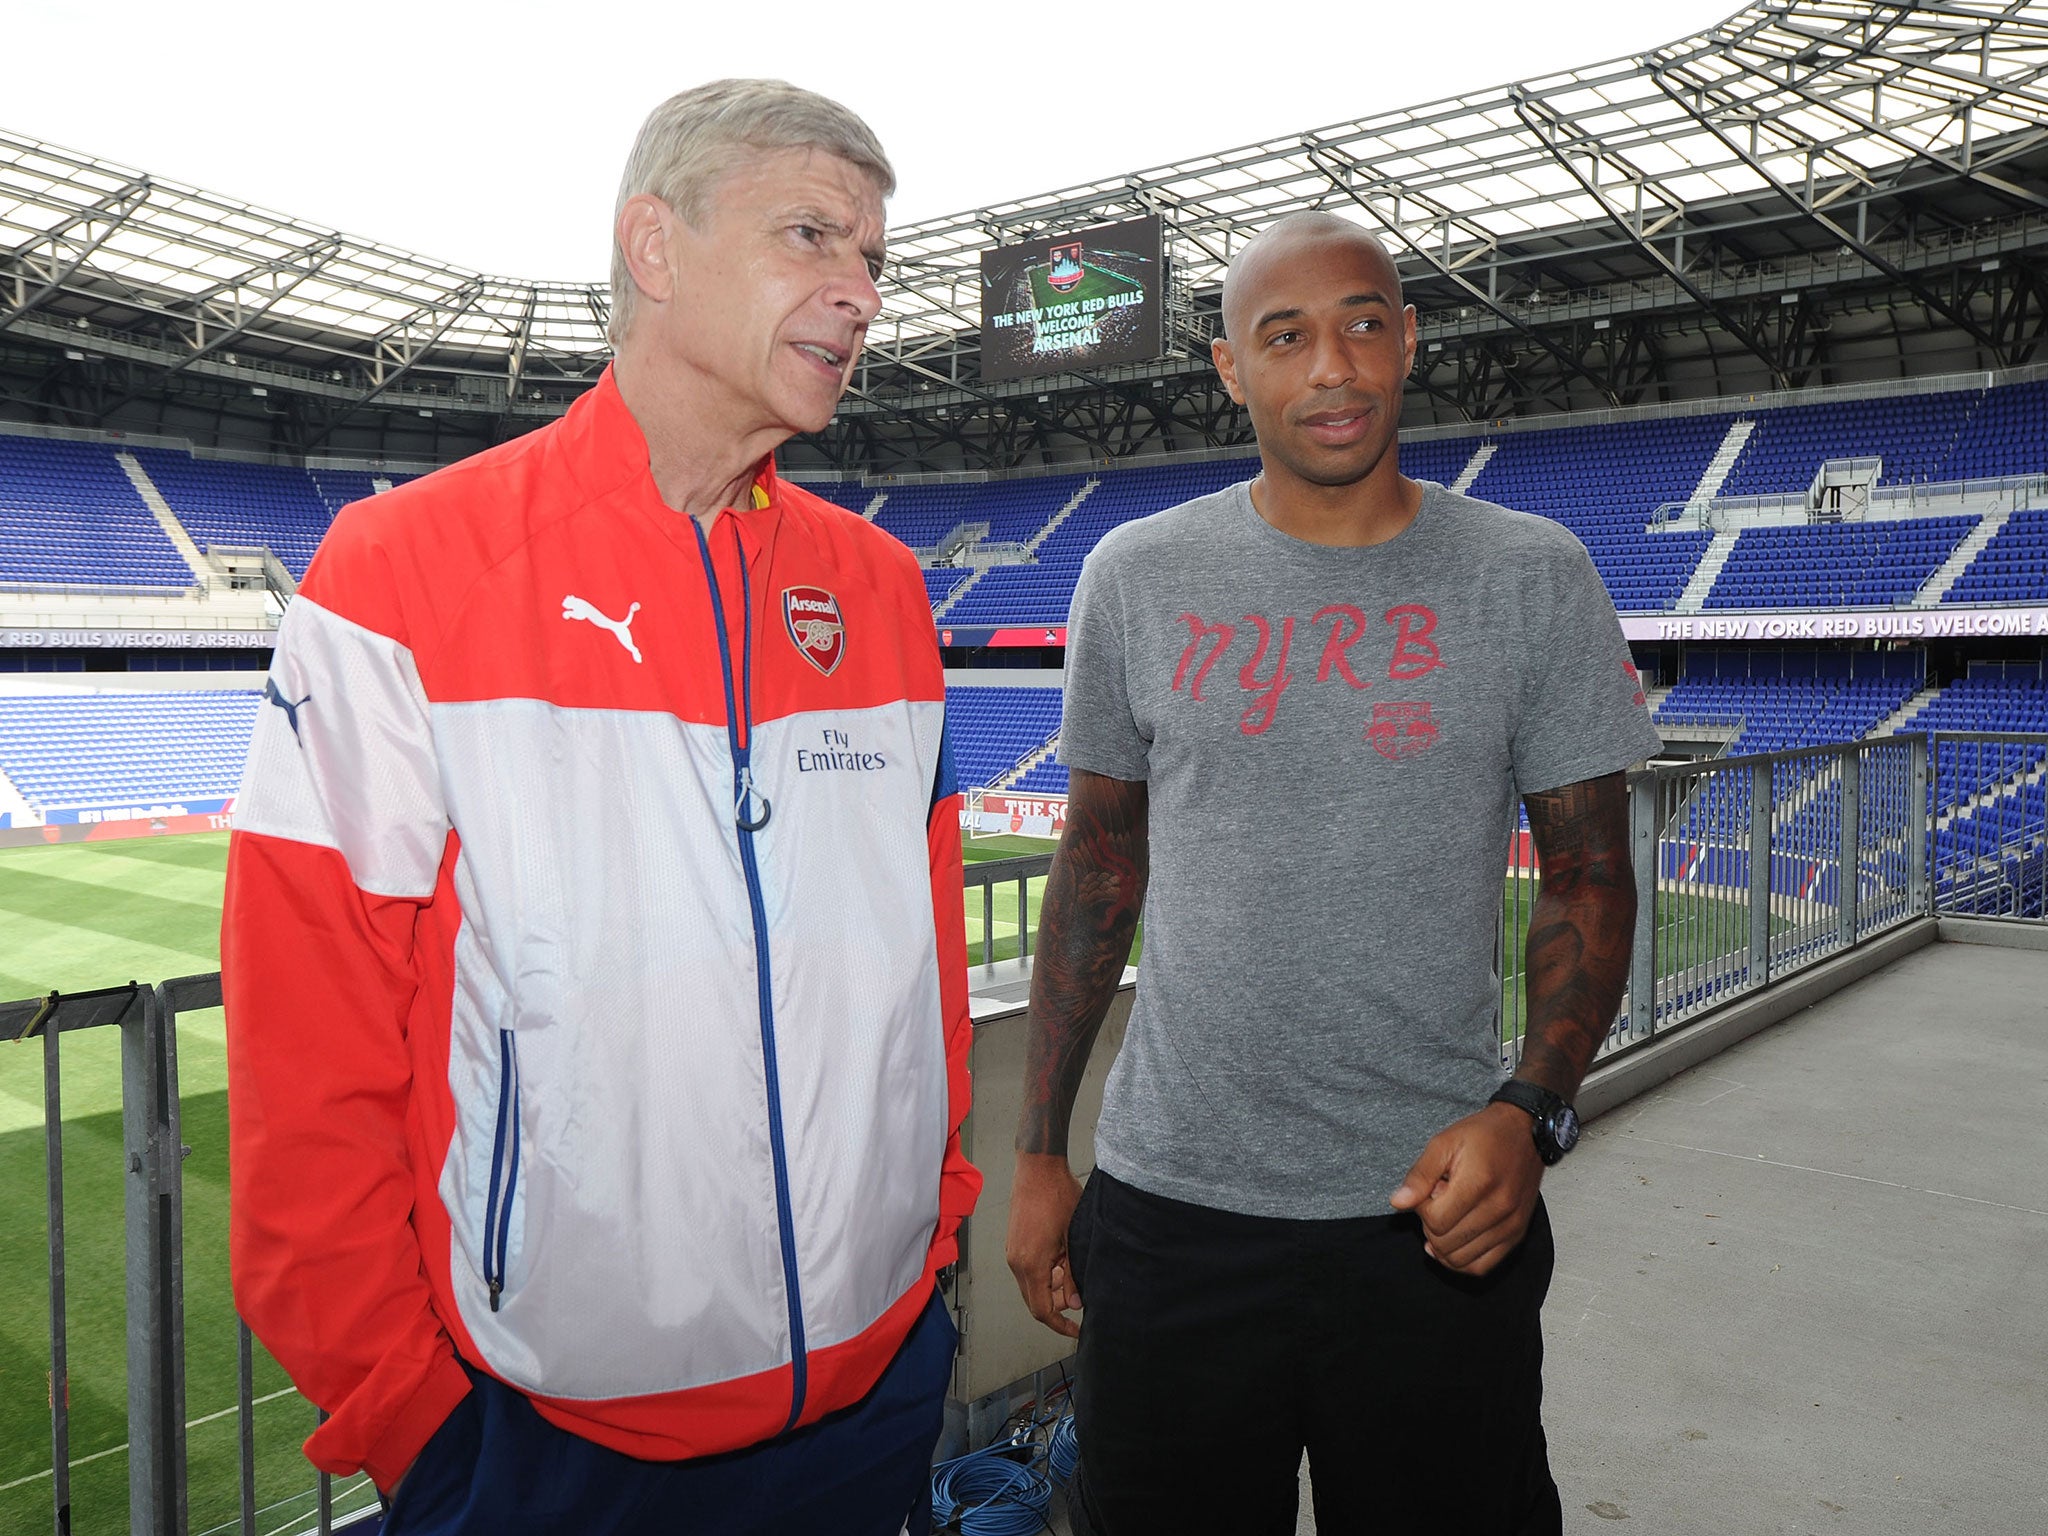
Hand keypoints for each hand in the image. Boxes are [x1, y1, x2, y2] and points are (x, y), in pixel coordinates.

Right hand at [1006, 1152, 1084, 1337]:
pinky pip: (1027, 1270)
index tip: (1075, 1329)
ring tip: (1072, 1274)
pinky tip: (1061, 1261)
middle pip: (1033, 1301)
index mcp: (1030, 1264)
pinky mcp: (1014, 1243)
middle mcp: (1016, 1261)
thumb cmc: (1058, 1196)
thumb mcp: (1074, 1240)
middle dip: (1056, 1306)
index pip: (1041, 1310)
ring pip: (1031, 1285)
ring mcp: (1013, 1252)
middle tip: (1078, 1300)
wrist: (1038, 1168)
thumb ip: (1072, 1275)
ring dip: (1051, 1288)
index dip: (1059, 1324)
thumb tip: (1074, 1302)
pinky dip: (1044, 1274)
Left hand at [1389, 1103, 1544, 1275]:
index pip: (1435, 1221)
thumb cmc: (1483, 1135)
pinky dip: (1462, 1260)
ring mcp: (1510, 1225)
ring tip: (1450, 1215)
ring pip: (1461, 1260)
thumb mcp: (1443, 1142)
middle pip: (1445, 1243)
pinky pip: (1482, 1266)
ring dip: (1444, 1244)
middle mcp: (1498, 1208)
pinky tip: (1454, 1241)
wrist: (1524, 1133)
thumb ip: (1420, 1174)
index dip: (1422, 1208)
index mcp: (1478, 1183)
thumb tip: (1398, 1202)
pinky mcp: (1517, 1234)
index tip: (1430, 1190)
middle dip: (1431, 1225)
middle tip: (1439, 1201)